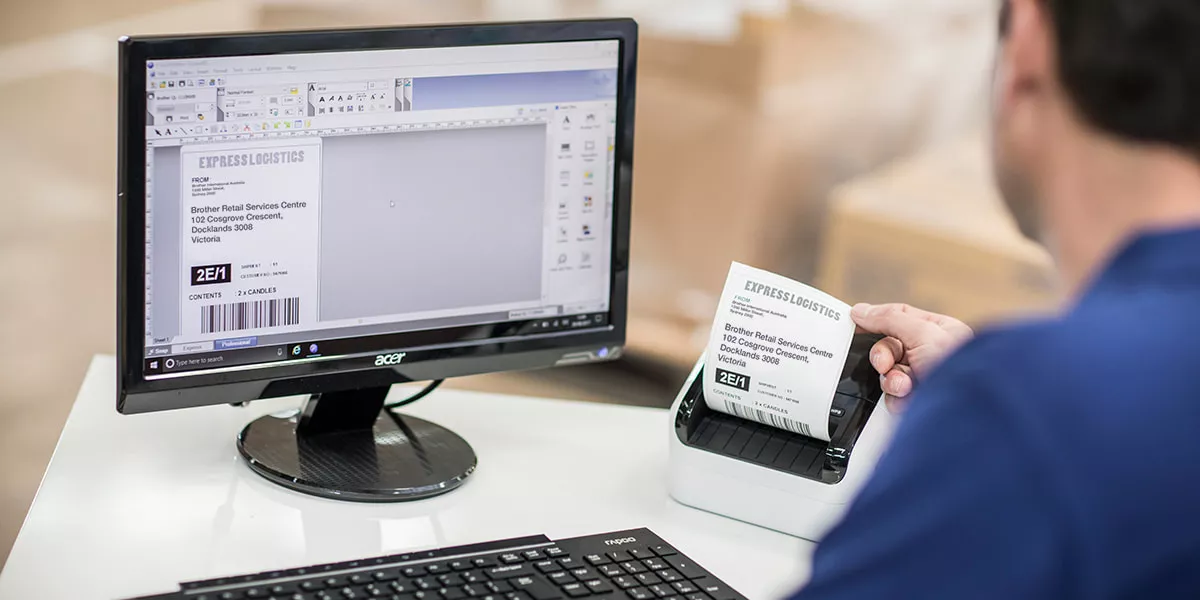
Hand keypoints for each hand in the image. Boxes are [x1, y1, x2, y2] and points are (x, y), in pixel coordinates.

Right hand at [850, 303, 973, 411]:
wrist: (968, 411)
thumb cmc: (959, 369)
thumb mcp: (924, 333)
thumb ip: (890, 319)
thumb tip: (861, 311)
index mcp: (938, 330)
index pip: (899, 317)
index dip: (877, 319)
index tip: (855, 322)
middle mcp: (930, 353)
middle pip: (889, 347)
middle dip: (884, 357)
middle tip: (884, 364)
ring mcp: (923, 379)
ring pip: (888, 374)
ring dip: (891, 380)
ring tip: (905, 386)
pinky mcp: (917, 402)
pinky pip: (892, 396)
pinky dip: (896, 398)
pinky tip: (909, 399)